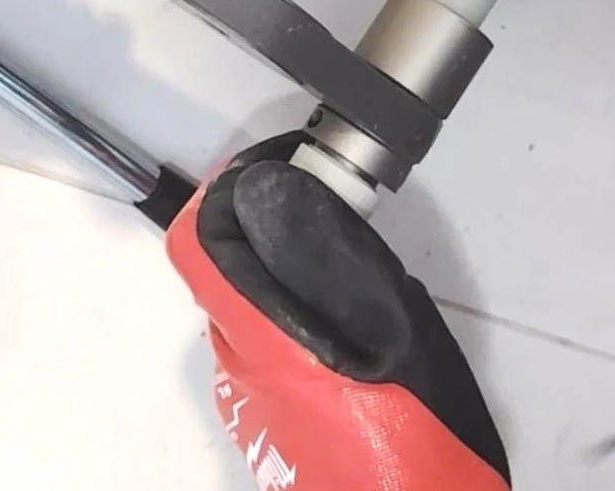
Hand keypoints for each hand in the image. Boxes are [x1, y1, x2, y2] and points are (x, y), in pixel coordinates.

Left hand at [166, 138, 509, 489]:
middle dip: (260, 236)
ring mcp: (244, 404)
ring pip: (239, 315)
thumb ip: (348, 273)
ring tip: (337, 280)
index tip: (262, 173)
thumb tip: (312, 213)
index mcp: (267, 343)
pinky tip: (336, 339)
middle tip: (319, 216)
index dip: (220, 197)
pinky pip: (255, 353)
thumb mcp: (401, 338)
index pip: (198, 249)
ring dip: (273, 282)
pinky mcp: (260, 427)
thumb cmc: (416, 442)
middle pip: (220, 277)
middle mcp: (239, 372)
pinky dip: (281, 324)